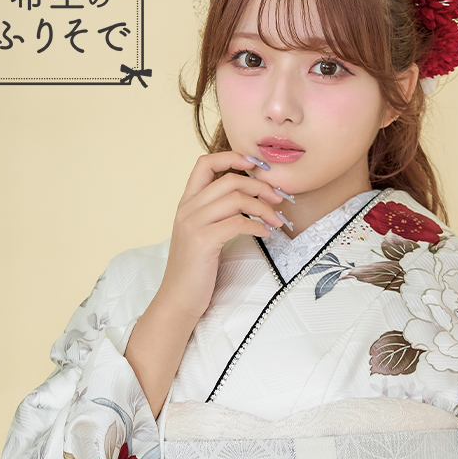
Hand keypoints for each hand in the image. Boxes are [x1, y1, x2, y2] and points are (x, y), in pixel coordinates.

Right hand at [125, 151, 286, 414]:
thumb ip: (218, 215)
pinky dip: (257, 224)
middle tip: (279, 198)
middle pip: (229, 179)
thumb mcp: (204, 235)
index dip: (232, 158)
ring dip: (263, 206)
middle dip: (259, 185)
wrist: (178, 301)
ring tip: (278, 220)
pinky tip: (267, 233)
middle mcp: (187, 208)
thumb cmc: (196, 271)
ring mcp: (193, 224)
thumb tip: (250, 201)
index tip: (256, 166)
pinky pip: (237, 222)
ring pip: (235, 198)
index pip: (205, 163)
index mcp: (187, 203)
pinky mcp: (203, 242)